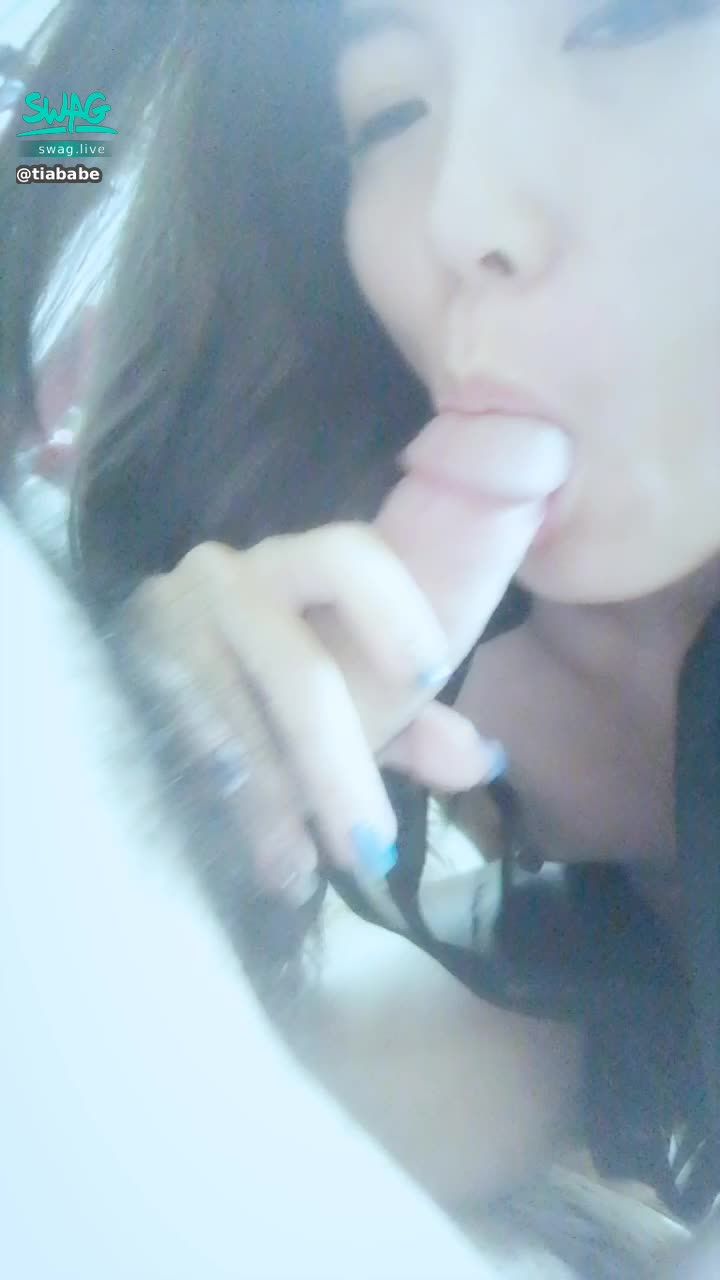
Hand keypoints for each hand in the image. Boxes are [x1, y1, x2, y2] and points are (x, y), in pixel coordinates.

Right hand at [128, 414, 569, 897]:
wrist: (163, 676)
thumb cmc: (282, 685)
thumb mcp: (356, 701)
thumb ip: (417, 726)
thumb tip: (480, 761)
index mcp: (299, 566)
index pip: (348, 557)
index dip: (393, 609)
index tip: (430, 674)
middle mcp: (226, 579)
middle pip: (298, 668)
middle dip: (338, 764)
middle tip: (371, 845)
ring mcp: (166, 624)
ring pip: (232, 720)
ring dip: (272, 801)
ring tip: (302, 869)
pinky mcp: (122, 672)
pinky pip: (178, 746)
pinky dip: (224, 809)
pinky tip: (259, 860)